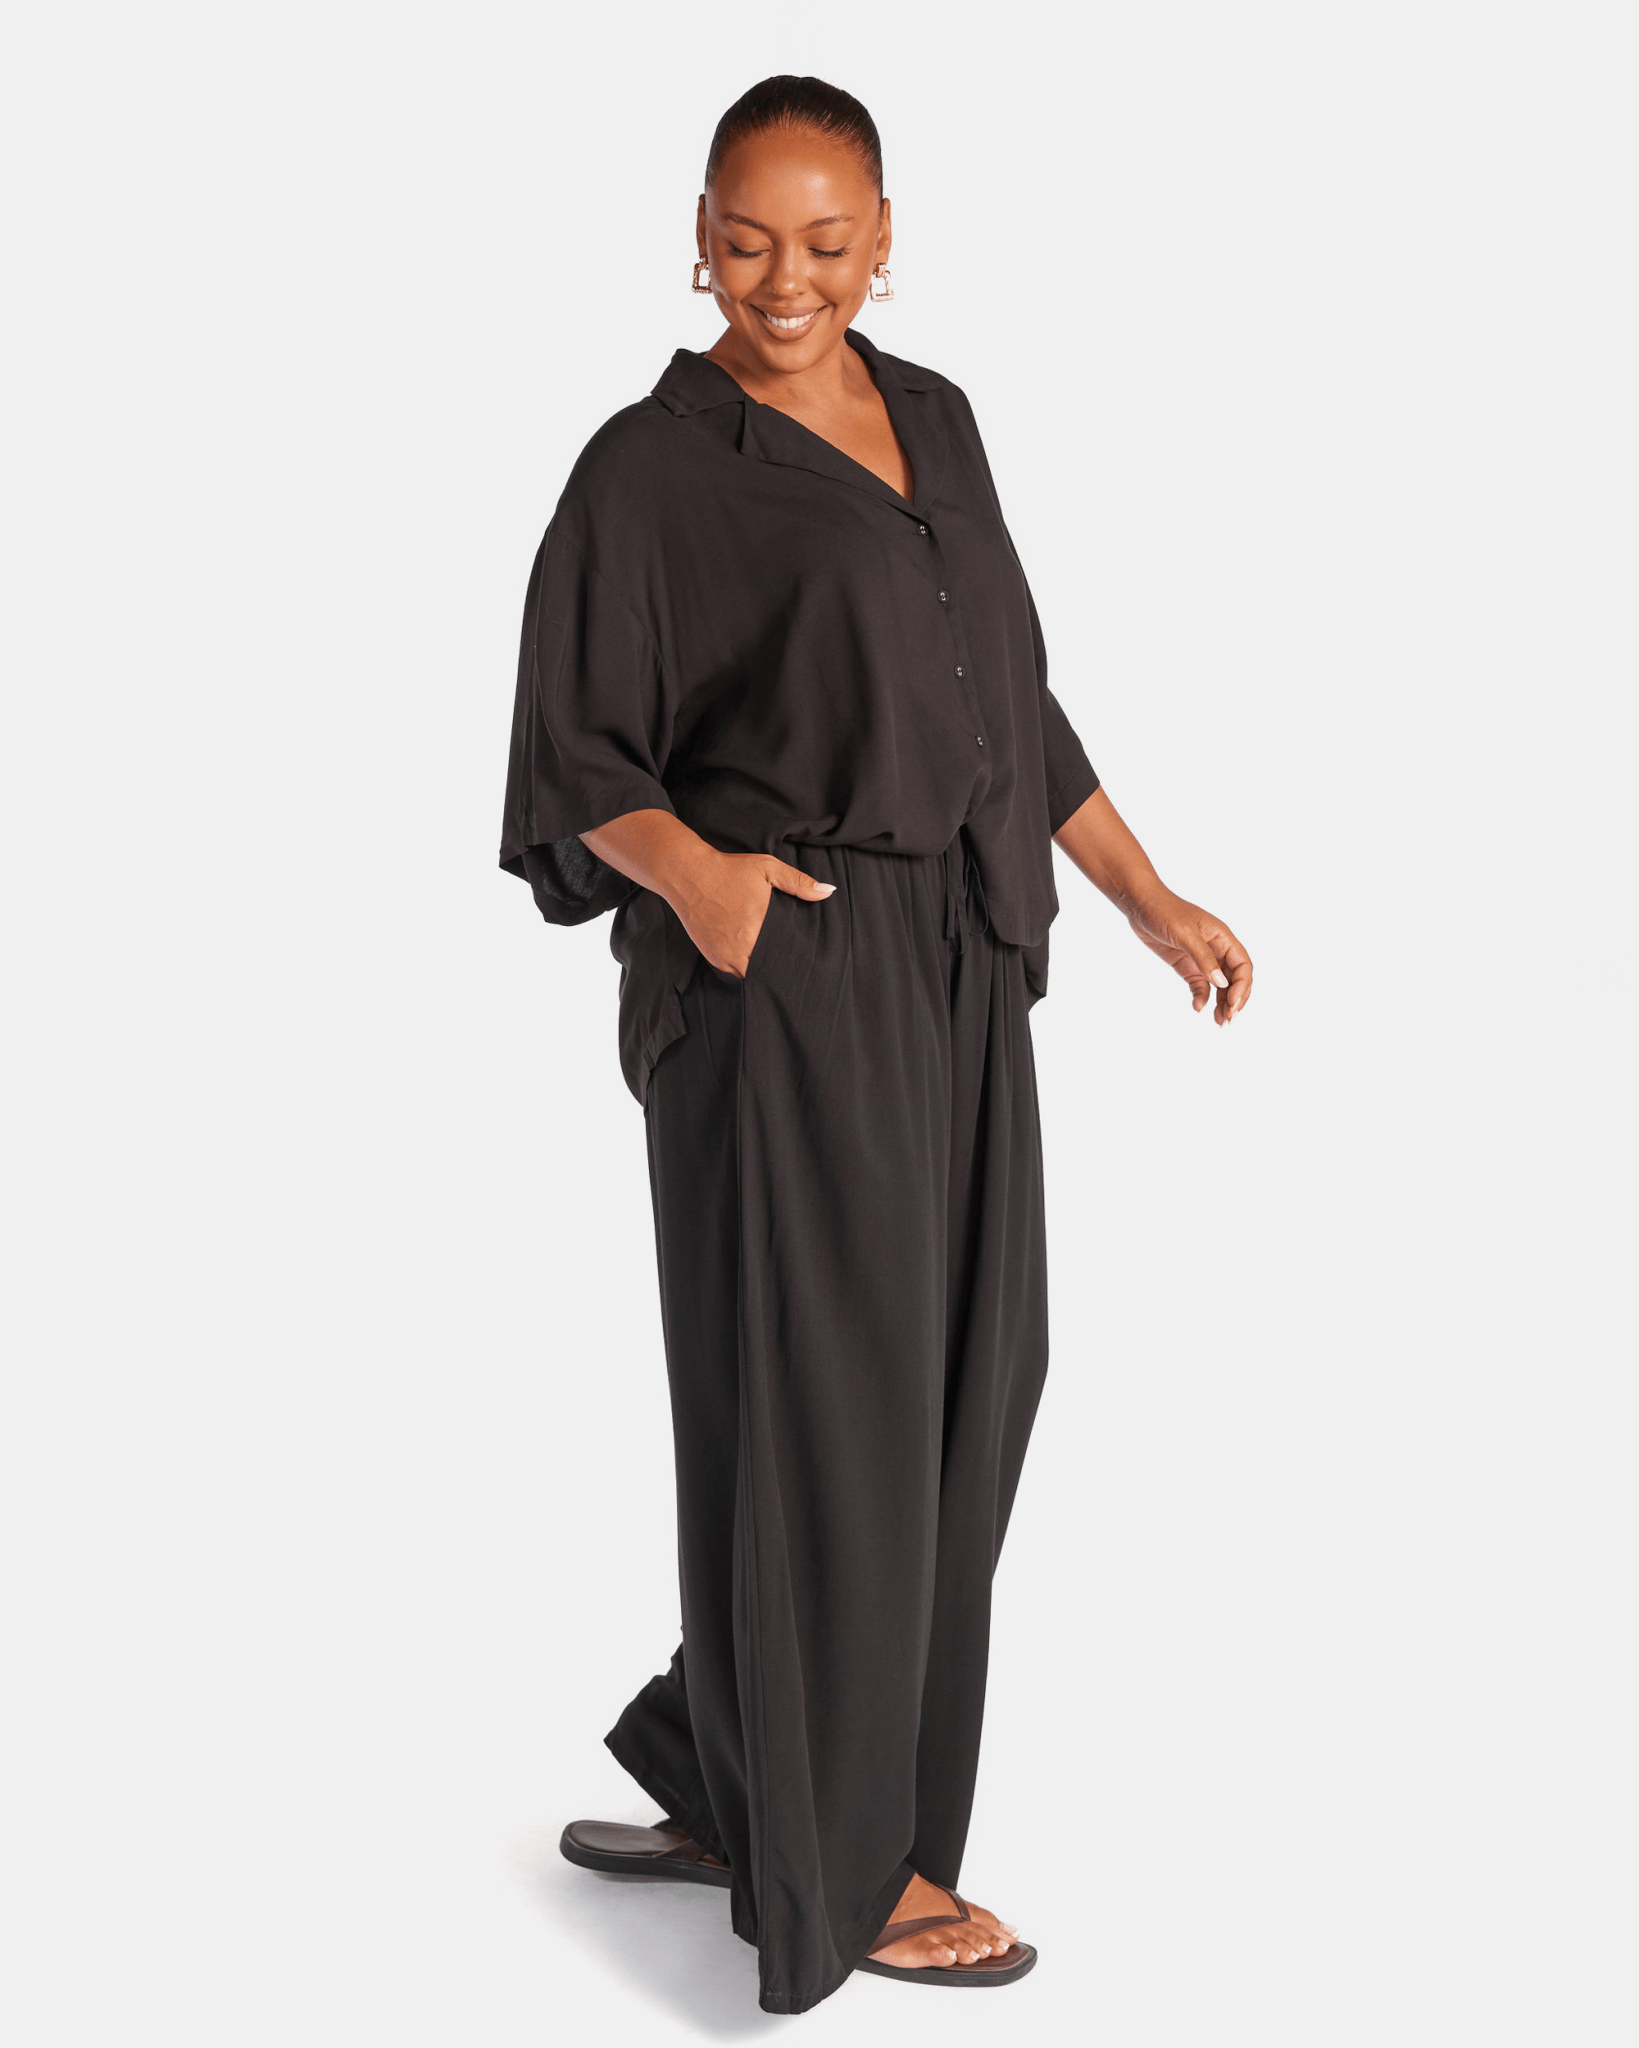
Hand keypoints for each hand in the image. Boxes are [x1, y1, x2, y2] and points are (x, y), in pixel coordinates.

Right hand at [669, 848, 835, 977]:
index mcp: (760, 927)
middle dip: (779, 968)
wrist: (687, 874)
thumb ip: (798, 882)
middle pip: (769, 970)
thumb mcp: (767, 868)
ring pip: (752, 975)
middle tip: (792, 966)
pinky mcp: (713, 958)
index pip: (786, 956)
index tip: (805, 960)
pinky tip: (752, 959)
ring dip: (761, 971)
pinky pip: (735, 973)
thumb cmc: (729, 870)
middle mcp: (743, 947)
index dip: (795, 961)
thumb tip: (828, 892)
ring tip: (773, 964)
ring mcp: (726, 956)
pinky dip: (744, 968)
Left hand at [1125, 887, 1252, 1025]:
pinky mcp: (1186, 965)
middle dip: (1234, 1000)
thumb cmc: (1164, 912)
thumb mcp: (1185, 934)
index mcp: (1223, 937)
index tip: (1232, 1004)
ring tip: (1219, 1022)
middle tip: (1228, 1021)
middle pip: (1234, 979)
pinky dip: (1202, 998)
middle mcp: (1217, 949)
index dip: (1242, 986)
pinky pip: (1200, 985)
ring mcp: (1202, 958)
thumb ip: (1203, 958)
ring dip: (1221, 1003)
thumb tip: (1221, 983)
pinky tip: (1198, 1008)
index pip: (1242, 965)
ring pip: (1219, 985)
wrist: (1140, 905)